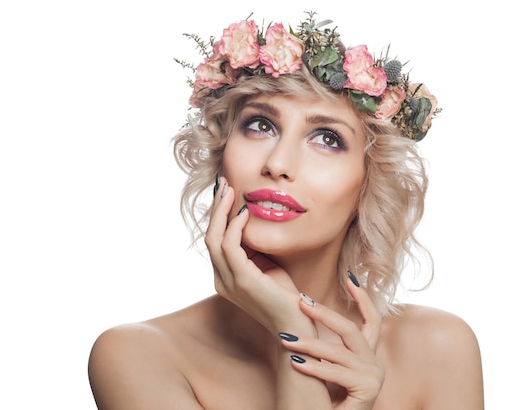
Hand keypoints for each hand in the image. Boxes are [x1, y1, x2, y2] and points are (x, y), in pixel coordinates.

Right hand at [204, 177, 310, 333]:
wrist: (297, 324)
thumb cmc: (285, 295)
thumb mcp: (266, 265)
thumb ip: (254, 248)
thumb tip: (252, 221)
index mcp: (225, 276)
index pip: (215, 240)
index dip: (219, 214)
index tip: (227, 191)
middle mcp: (221, 279)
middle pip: (209, 236)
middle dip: (216, 208)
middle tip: (224, 182)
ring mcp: (229, 282)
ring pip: (214, 239)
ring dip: (222, 211)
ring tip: (231, 189)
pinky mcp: (242, 281)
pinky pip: (231, 247)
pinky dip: (236, 226)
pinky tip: (245, 211)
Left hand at [280, 275, 384, 409]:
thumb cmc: (320, 400)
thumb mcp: (322, 365)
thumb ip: (321, 343)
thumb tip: (302, 307)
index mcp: (367, 356)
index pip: (371, 320)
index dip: (363, 298)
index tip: (349, 278)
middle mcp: (375, 364)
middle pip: (352, 329)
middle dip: (324, 314)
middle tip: (300, 301)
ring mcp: (374, 376)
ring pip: (340, 351)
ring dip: (309, 344)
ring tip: (285, 339)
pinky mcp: (368, 390)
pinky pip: (337, 373)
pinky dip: (314, 368)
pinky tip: (295, 363)